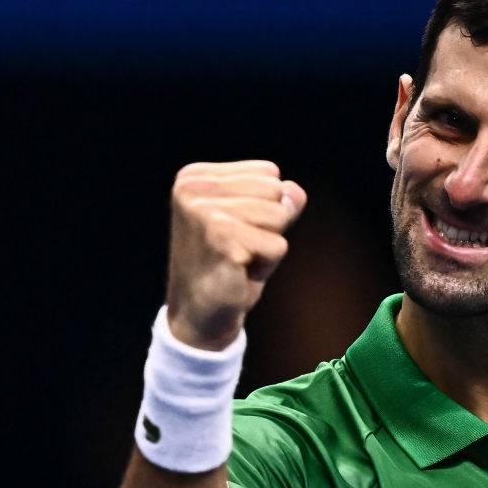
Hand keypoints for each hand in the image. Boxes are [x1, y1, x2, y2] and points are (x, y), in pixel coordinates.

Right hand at [165, 160, 306, 349]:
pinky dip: (267, 264)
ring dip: (268, 244)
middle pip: (275, 190)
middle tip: (239, 248)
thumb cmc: (228, 264)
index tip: (236, 231)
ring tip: (240, 259)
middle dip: (269, 225)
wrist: (200, 314)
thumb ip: (278, 200)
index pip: (268, 173)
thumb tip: (295, 192)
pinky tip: (239, 272)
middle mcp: (192, 188)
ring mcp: (204, 212)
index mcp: (195, 177)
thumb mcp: (256, 223)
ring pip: (279, 215)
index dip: (264, 207)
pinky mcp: (221, 238)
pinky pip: (278, 245)